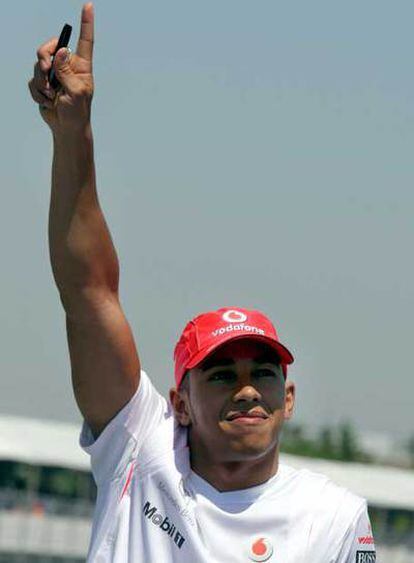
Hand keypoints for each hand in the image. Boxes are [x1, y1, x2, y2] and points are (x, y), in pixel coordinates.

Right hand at [28, 3, 93, 134]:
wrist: (67, 128)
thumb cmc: (77, 112)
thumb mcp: (76, 92)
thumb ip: (66, 72)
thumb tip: (61, 52)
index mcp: (81, 66)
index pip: (84, 41)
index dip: (86, 23)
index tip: (88, 5)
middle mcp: (67, 67)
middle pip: (50, 47)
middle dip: (43, 57)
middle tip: (45, 70)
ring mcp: (54, 75)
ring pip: (38, 65)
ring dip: (41, 81)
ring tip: (50, 96)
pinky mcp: (43, 84)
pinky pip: (32, 80)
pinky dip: (37, 92)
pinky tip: (47, 102)